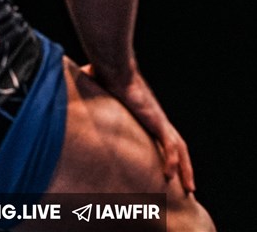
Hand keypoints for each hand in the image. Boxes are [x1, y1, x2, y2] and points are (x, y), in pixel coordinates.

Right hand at [82, 64, 195, 192]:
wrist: (113, 68)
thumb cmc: (106, 76)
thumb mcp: (99, 97)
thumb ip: (90, 101)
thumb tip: (67, 93)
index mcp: (147, 116)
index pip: (164, 138)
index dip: (169, 154)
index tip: (171, 173)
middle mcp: (157, 119)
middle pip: (178, 147)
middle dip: (185, 167)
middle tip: (189, 187)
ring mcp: (159, 120)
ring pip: (179, 148)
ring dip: (185, 168)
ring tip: (189, 188)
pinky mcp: (156, 120)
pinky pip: (168, 144)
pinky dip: (171, 159)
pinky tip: (170, 175)